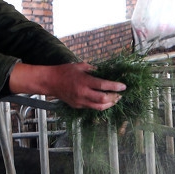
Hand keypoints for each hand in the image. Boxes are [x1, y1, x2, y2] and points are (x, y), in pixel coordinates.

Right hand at [8, 62, 125, 110]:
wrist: (50, 81)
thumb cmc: (65, 71)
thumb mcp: (80, 66)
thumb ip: (93, 69)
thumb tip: (104, 72)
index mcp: (84, 81)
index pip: (103, 85)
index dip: (115, 87)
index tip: (124, 87)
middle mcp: (82, 92)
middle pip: (103, 99)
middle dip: (114, 98)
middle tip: (120, 94)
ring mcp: (79, 101)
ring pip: (98, 107)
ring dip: (109, 104)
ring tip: (114, 100)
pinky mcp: (77, 106)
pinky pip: (91, 107)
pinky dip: (99, 105)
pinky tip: (103, 101)